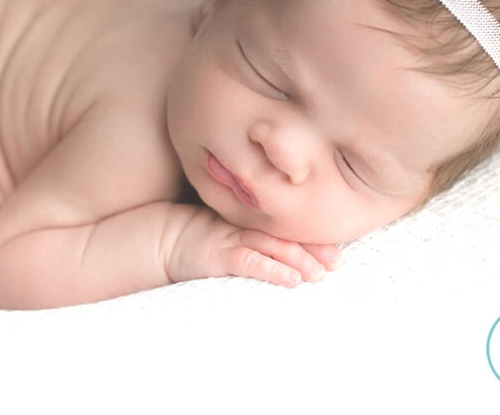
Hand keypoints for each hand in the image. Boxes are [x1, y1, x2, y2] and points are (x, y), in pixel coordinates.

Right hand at [165, 208, 342, 287]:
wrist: (160, 238)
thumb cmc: (197, 236)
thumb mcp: (228, 230)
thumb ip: (254, 232)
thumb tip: (292, 246)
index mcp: (250, 218)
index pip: (287, 224)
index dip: (313, 235)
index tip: (338, 248)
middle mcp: (245, 224)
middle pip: (286, 233)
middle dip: (314, 247)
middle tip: (339, 261)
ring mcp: (231, 237)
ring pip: (272, 246)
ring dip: (299, 259)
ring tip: (321, 273)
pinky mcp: (217, 254)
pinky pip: (248, 262)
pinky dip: (271, 270)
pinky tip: (291, 281)